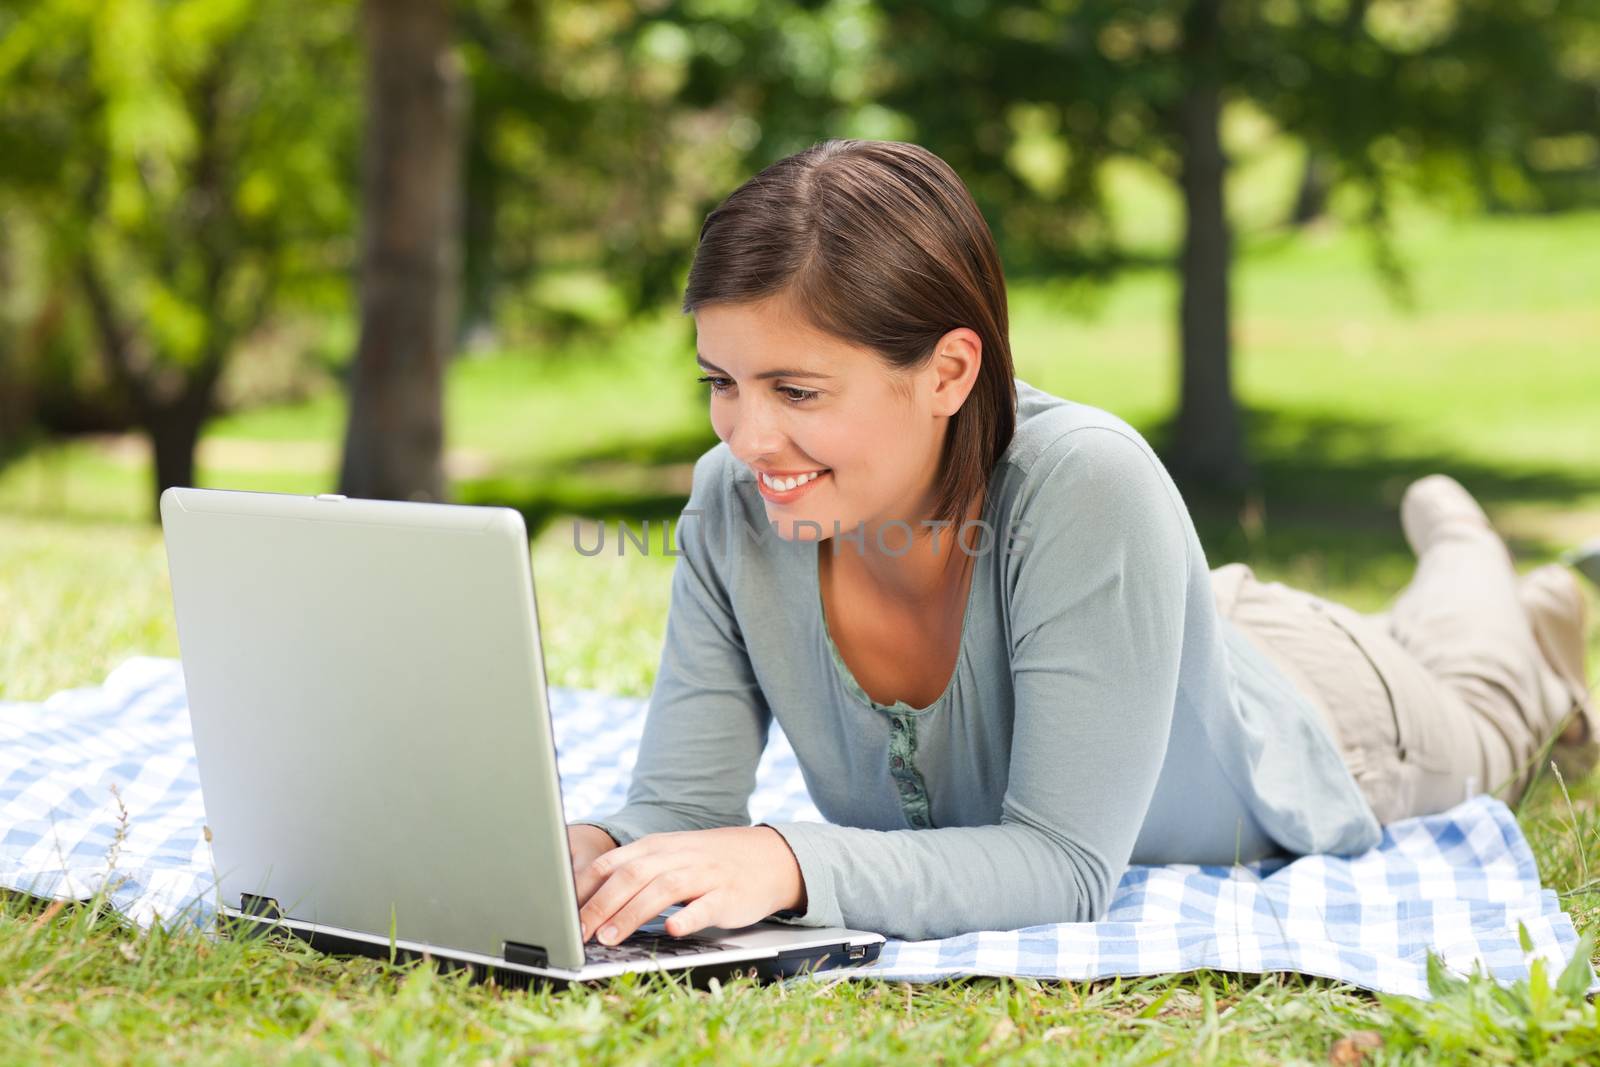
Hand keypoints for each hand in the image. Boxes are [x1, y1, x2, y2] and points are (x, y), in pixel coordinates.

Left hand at [573, 825, 805, 945]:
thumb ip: (632, 874)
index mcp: (656, 847)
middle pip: (632, 876)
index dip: (584, 888)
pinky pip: (706, 905)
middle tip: (577, 932)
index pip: (612, 863)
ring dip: (632, 913)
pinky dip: (688, 916)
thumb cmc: (707, 862)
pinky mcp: (728, 895)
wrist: (767, 857)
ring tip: (610, 937)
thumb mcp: (668, 858)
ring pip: (663, 889)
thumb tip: (585, 900)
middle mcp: (677, 857)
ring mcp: (704, 874)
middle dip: (600, 904)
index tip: (560, 912)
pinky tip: (672, 929)